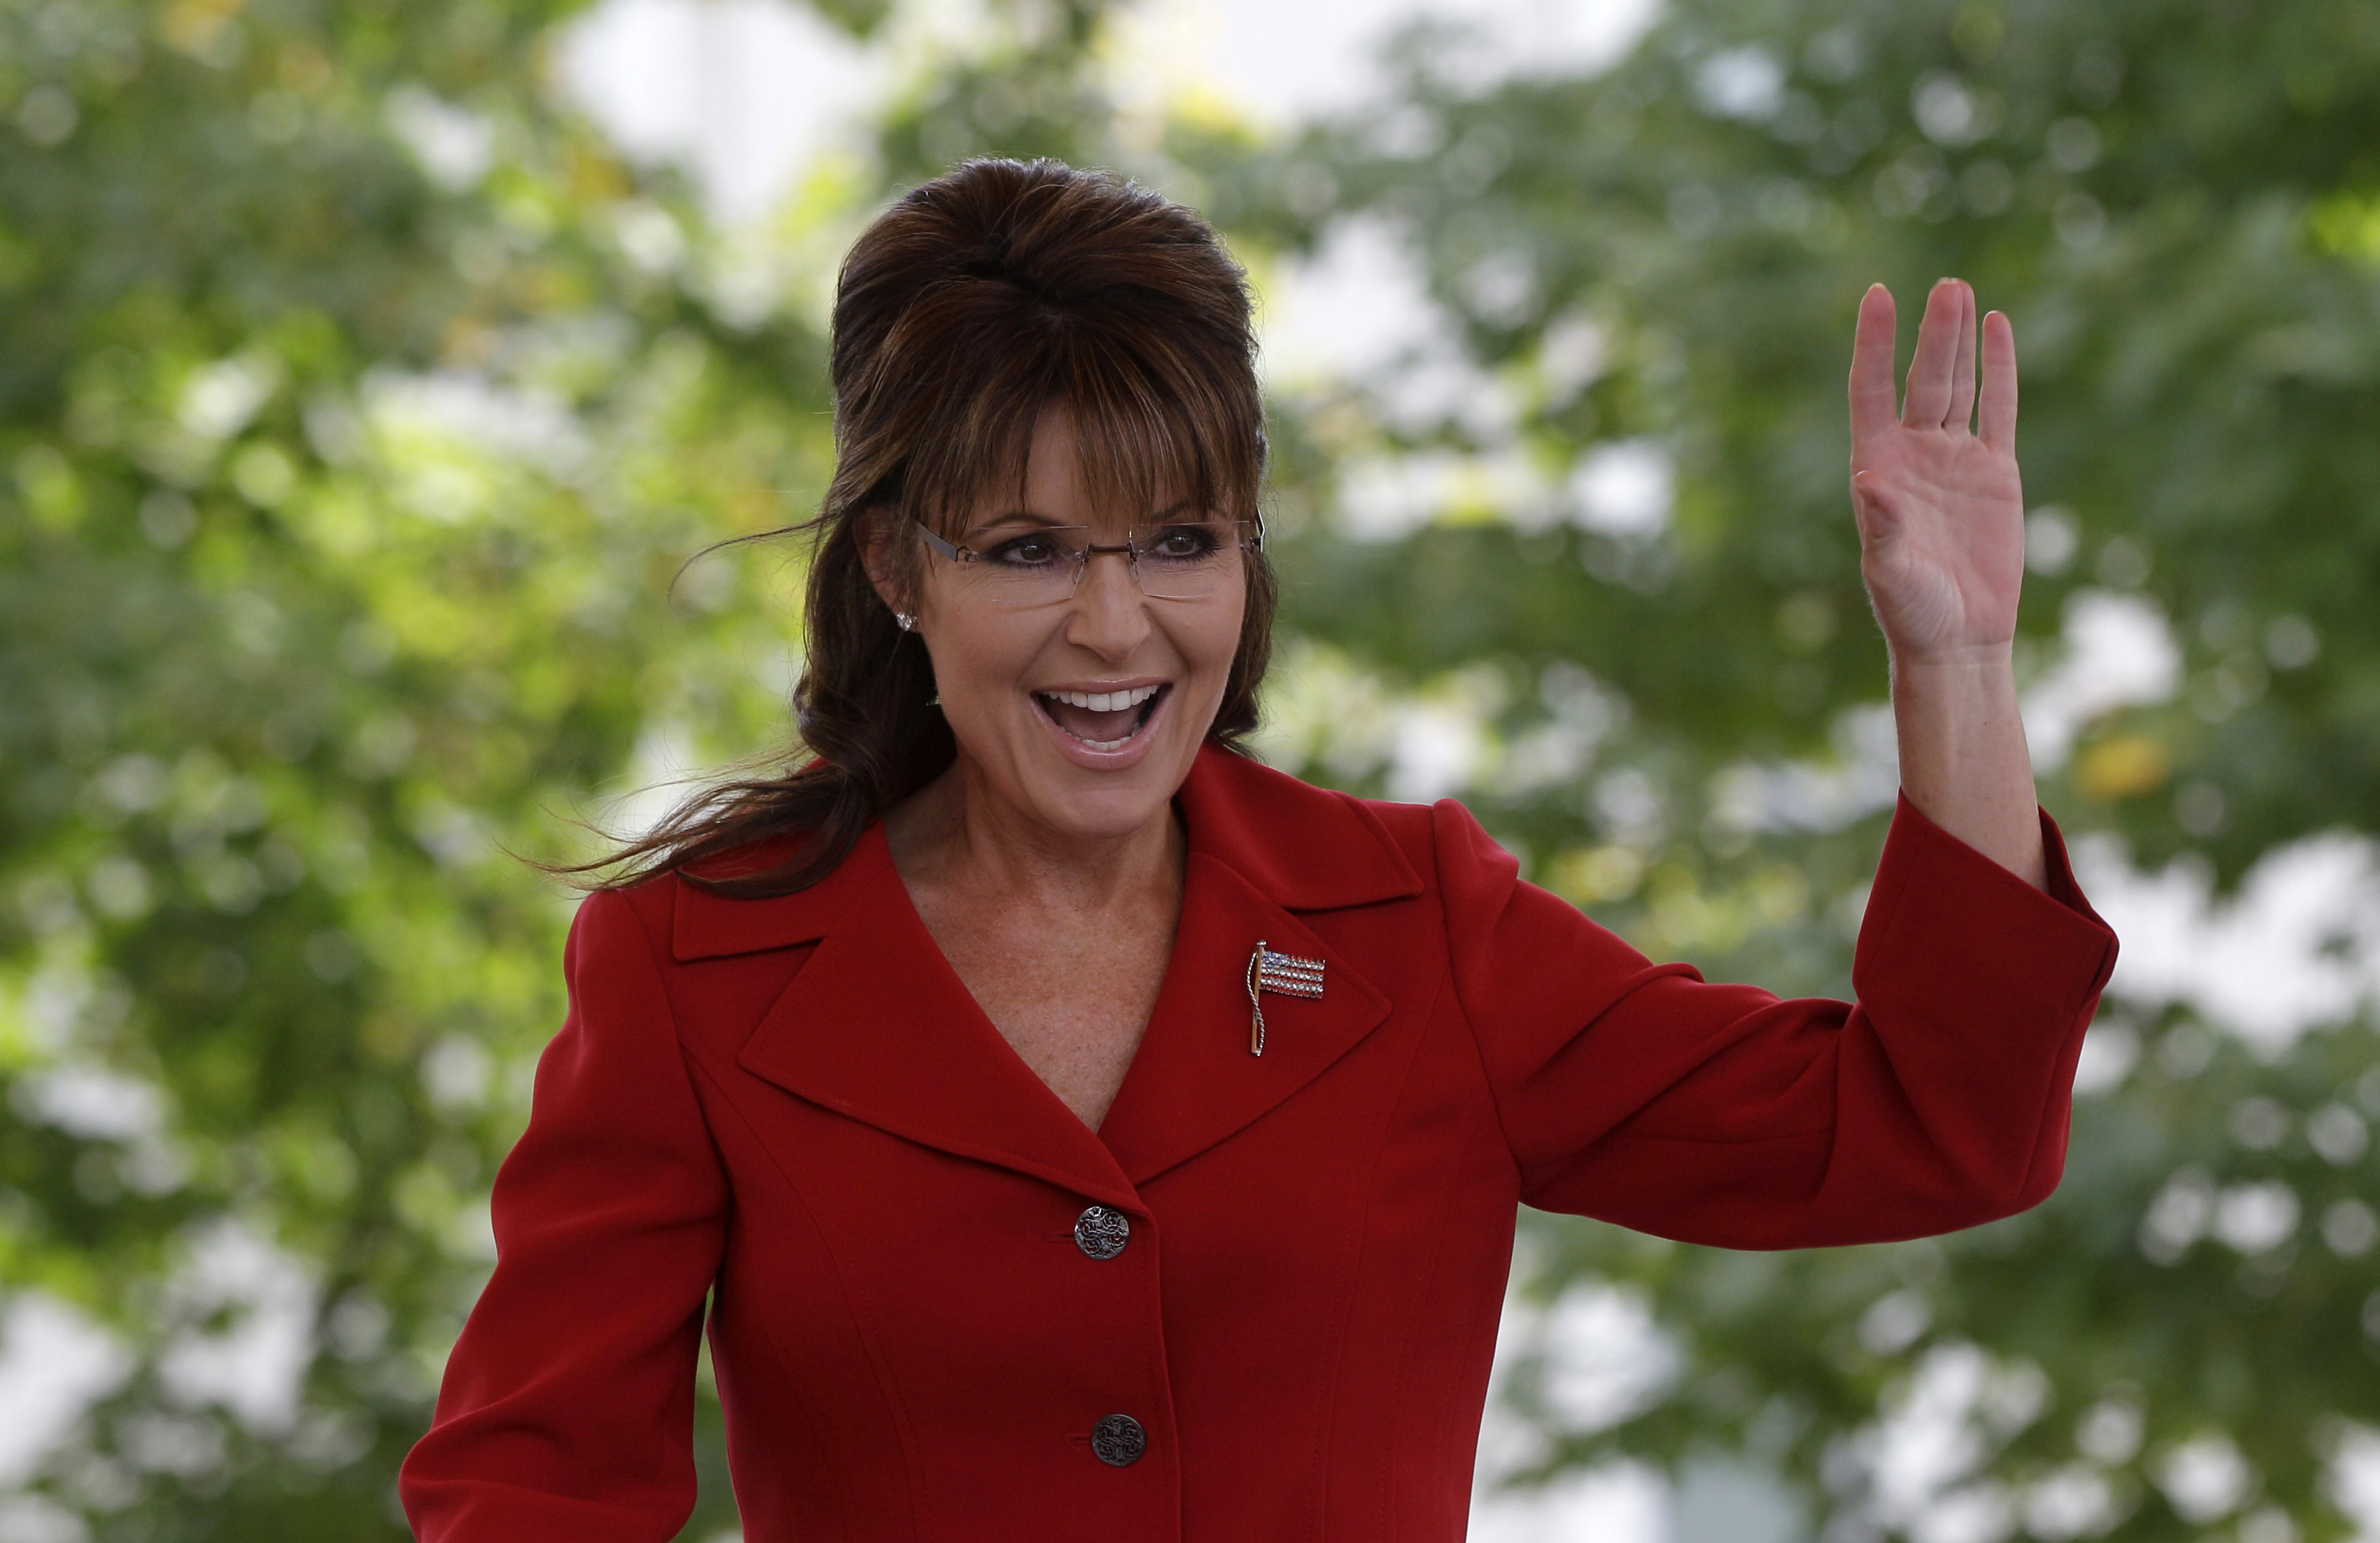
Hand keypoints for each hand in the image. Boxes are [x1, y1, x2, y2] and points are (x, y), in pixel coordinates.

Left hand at [1848, 279, 2023, 664]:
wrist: (1959, 638)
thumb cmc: (1912, 611)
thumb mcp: (1889, 572)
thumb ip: (1881, 527)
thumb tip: (1868, 484)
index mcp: (1877, 468)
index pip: (1872, 391)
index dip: (1874, 345)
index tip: (1877, 296)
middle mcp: (1913, 454)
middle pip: (1921, 379)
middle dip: (1931, 334)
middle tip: (1944, 285)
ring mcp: (1954, 459)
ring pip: (1957, 385)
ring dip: (1958, 340)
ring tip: (1959, 290)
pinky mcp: (1995, 472)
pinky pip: (1999, 409)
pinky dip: (2000, 370)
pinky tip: (1997, 326)